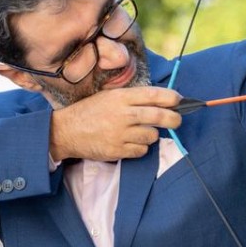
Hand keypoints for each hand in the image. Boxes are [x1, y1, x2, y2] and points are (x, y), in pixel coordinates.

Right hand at [49, 86, 181, 161]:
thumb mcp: (109, 96)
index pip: (155, 95)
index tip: (179, 101)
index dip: (172, 98)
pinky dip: (140, 148)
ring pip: (152, 136)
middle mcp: (124, 114)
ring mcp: (121, 134)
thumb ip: (133, 98)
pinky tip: (130, 142)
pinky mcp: (118, 150)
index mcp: (122, 97)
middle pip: (161, 117)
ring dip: (151, 135)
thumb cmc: (91, 111)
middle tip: (177, 121)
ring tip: (139, 132)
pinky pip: (141, 151)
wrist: (67, 131)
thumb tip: (162, 100)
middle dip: (175, 119)